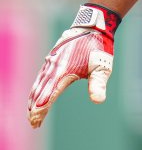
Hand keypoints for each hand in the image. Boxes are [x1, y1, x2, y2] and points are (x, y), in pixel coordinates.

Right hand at [28, 4, 121, 127]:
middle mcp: (54, 67)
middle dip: (35, 108)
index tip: (36, 121)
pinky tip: (35, 94)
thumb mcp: (102, 67)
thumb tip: (98, 101)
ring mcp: (51, 62)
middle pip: (40, 91)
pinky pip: (41, 76)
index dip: (41, 109)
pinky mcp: (52, 58)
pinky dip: (36, 87)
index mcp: (64, 71)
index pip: (48, 95)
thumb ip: (98, 85)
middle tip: (33, 123)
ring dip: (33, 98)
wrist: (93, 26)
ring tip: (31, 112)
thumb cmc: (99, 48)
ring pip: (38, 83)